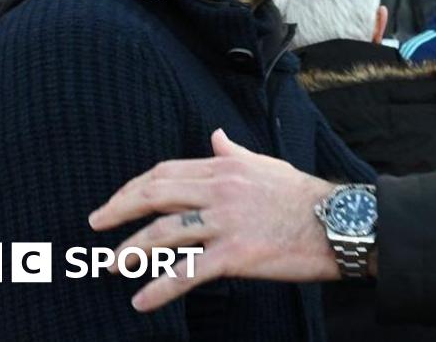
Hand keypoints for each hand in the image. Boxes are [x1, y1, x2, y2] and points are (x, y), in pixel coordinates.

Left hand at [88, 129, 338, 311]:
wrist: (340, 223)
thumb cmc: (305, 197)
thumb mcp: (267, 166)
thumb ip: (235, 152)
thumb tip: (214, 135)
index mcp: (226, 167)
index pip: (165, 172)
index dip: (133, 187)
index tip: (114, 201)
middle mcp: (221, 190)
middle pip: (155, 195)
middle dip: (118, 210)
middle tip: (95, 225)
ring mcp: (228, 222)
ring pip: (164, 234)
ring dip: (130, 250)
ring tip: (110, 266)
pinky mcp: (237, 254)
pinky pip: (189, 273)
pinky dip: (160, 288)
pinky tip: (141, 301)